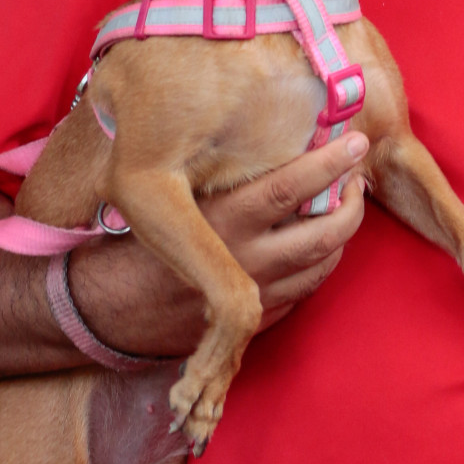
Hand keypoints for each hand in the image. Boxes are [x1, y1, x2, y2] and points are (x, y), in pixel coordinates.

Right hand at [70, 132, 368, 354]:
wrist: (105, 308)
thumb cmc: (135, 242)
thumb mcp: (171, 199)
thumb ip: (221, 182)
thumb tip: (275, 146)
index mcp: (222, 222)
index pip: (292, 187)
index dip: (331, 163)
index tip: (354, 142)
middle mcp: (245, 260)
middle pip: (325, 232)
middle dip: (352, 204)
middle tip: (358, 180)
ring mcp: (255, 296)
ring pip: (323, 264)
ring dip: (341, 235)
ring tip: (342, 208)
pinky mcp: (255, 321)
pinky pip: (304, 291)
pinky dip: (316, 266)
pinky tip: (312, 245)